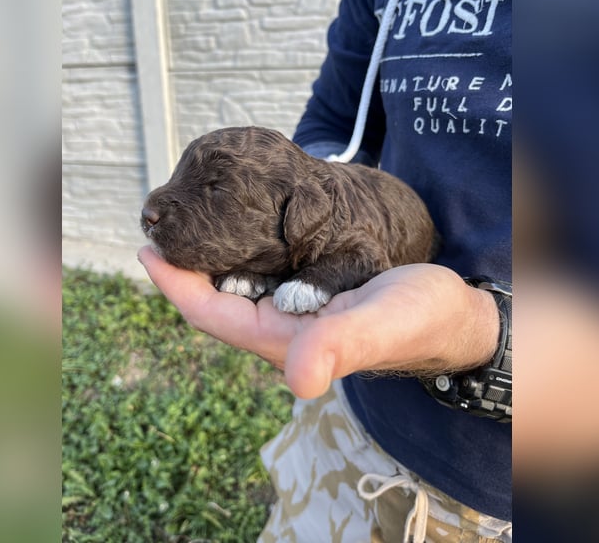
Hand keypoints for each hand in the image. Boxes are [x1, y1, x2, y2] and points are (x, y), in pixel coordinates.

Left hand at [138, 246, 498, 398]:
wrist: (450, 316)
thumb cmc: (420, 320)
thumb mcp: (383, 324)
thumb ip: (341, 345)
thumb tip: (297, 379)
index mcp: (284, 341)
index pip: (211, 315)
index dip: (176, 286)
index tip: (148, 250)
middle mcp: (280, 327)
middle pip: (214, 298)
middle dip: (185, 265)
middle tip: (162, 222)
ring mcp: (293, 310)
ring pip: (235, 283)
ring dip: (209, 256)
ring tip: (188, 218)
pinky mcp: (309, 292)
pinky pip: (261, 270)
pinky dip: (242, 248)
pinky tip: (238, 224)